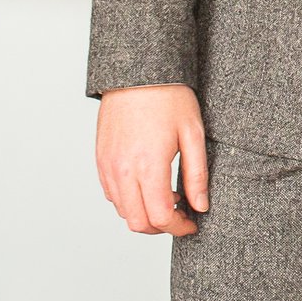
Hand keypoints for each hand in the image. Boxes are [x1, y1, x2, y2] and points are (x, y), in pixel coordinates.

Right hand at [95, 83, 207, 236]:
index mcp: (148, 166)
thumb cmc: (169, 97)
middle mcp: (123, 171)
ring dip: (144, 215)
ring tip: (167, 197)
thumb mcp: (193, 133)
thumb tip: (201, 206)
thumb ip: (197, 175)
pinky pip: (112, 194)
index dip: (179, 227)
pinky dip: (129, 200)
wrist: (138, 72)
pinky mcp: (101, 159)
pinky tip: (148, 185)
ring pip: (123, 211)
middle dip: (162, 228)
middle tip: (181, 216)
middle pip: (138, 223)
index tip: (193, 223)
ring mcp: (108, 166)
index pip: (161, 217)